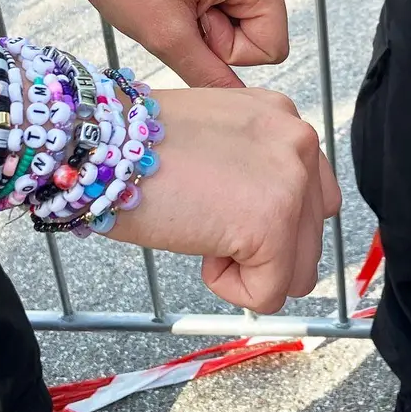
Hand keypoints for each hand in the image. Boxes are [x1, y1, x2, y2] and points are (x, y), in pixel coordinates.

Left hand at [71, 0, 288, 88]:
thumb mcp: (164, 33)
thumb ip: (208, 73)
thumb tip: (237, 100)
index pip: (271, 47)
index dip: (228, 52)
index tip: (189, 22)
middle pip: (260, 28)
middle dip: (217, 32)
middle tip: (173, 7)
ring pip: (241, 12)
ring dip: (207, 17)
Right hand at [108, 87, 340, 312]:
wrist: (99, 144)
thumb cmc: (132, 145)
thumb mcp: (213, 138)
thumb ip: (252, 168)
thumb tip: (262, 217)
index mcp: (283, 119)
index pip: (311, 196)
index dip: (262, 220)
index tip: (217, 208)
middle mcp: (298, 142)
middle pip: (309, 236)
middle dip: (259, 249)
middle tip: (204, 221)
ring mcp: (292, 183)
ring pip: (297, 271)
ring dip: (247, 268)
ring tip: (200, 231)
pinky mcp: (273, 225)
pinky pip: (269, 293)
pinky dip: (229, 288)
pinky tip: (198, 249)